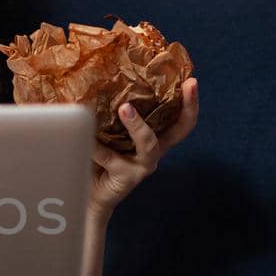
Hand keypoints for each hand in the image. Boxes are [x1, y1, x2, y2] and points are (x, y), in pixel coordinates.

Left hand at [89, 78, 198, 215]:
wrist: (87, 194)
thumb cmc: (97, 158)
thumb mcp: (106, 132)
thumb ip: (106, 113)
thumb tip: (90, 82)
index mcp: (153, 136)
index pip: (179, 118)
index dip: (190, 101)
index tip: (192, 81)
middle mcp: (153, 151)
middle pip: (180, 130)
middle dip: (188, 107)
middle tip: (189, 85)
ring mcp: (142, 165)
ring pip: (148, 144)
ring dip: (138, 125)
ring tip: (125, 107)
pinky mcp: (125, 177)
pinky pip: (109, 157)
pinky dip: (95, 146)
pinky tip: (84, 136)